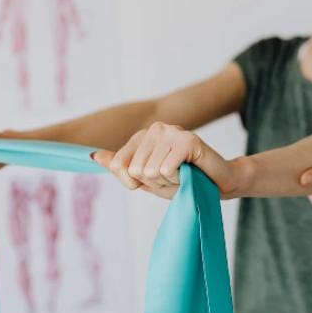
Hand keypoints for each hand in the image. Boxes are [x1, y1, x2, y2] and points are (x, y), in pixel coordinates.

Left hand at [91, 122, 237, 199]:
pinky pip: (166, 169)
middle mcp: (154, 129)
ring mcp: (171, 131)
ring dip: (168, 182)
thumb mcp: (146, 179)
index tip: (154, 180)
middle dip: (154, 184)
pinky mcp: (188, 139)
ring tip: (182, 175)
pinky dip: (178, 178)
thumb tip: (92, 156)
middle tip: (173, 178)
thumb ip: (120, 167)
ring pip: (150, 171)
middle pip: (135, 170)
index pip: (118, 166)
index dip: (135, 183)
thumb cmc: (183, 181)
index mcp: (141, 136)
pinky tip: (190, 171)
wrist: (219, 183)